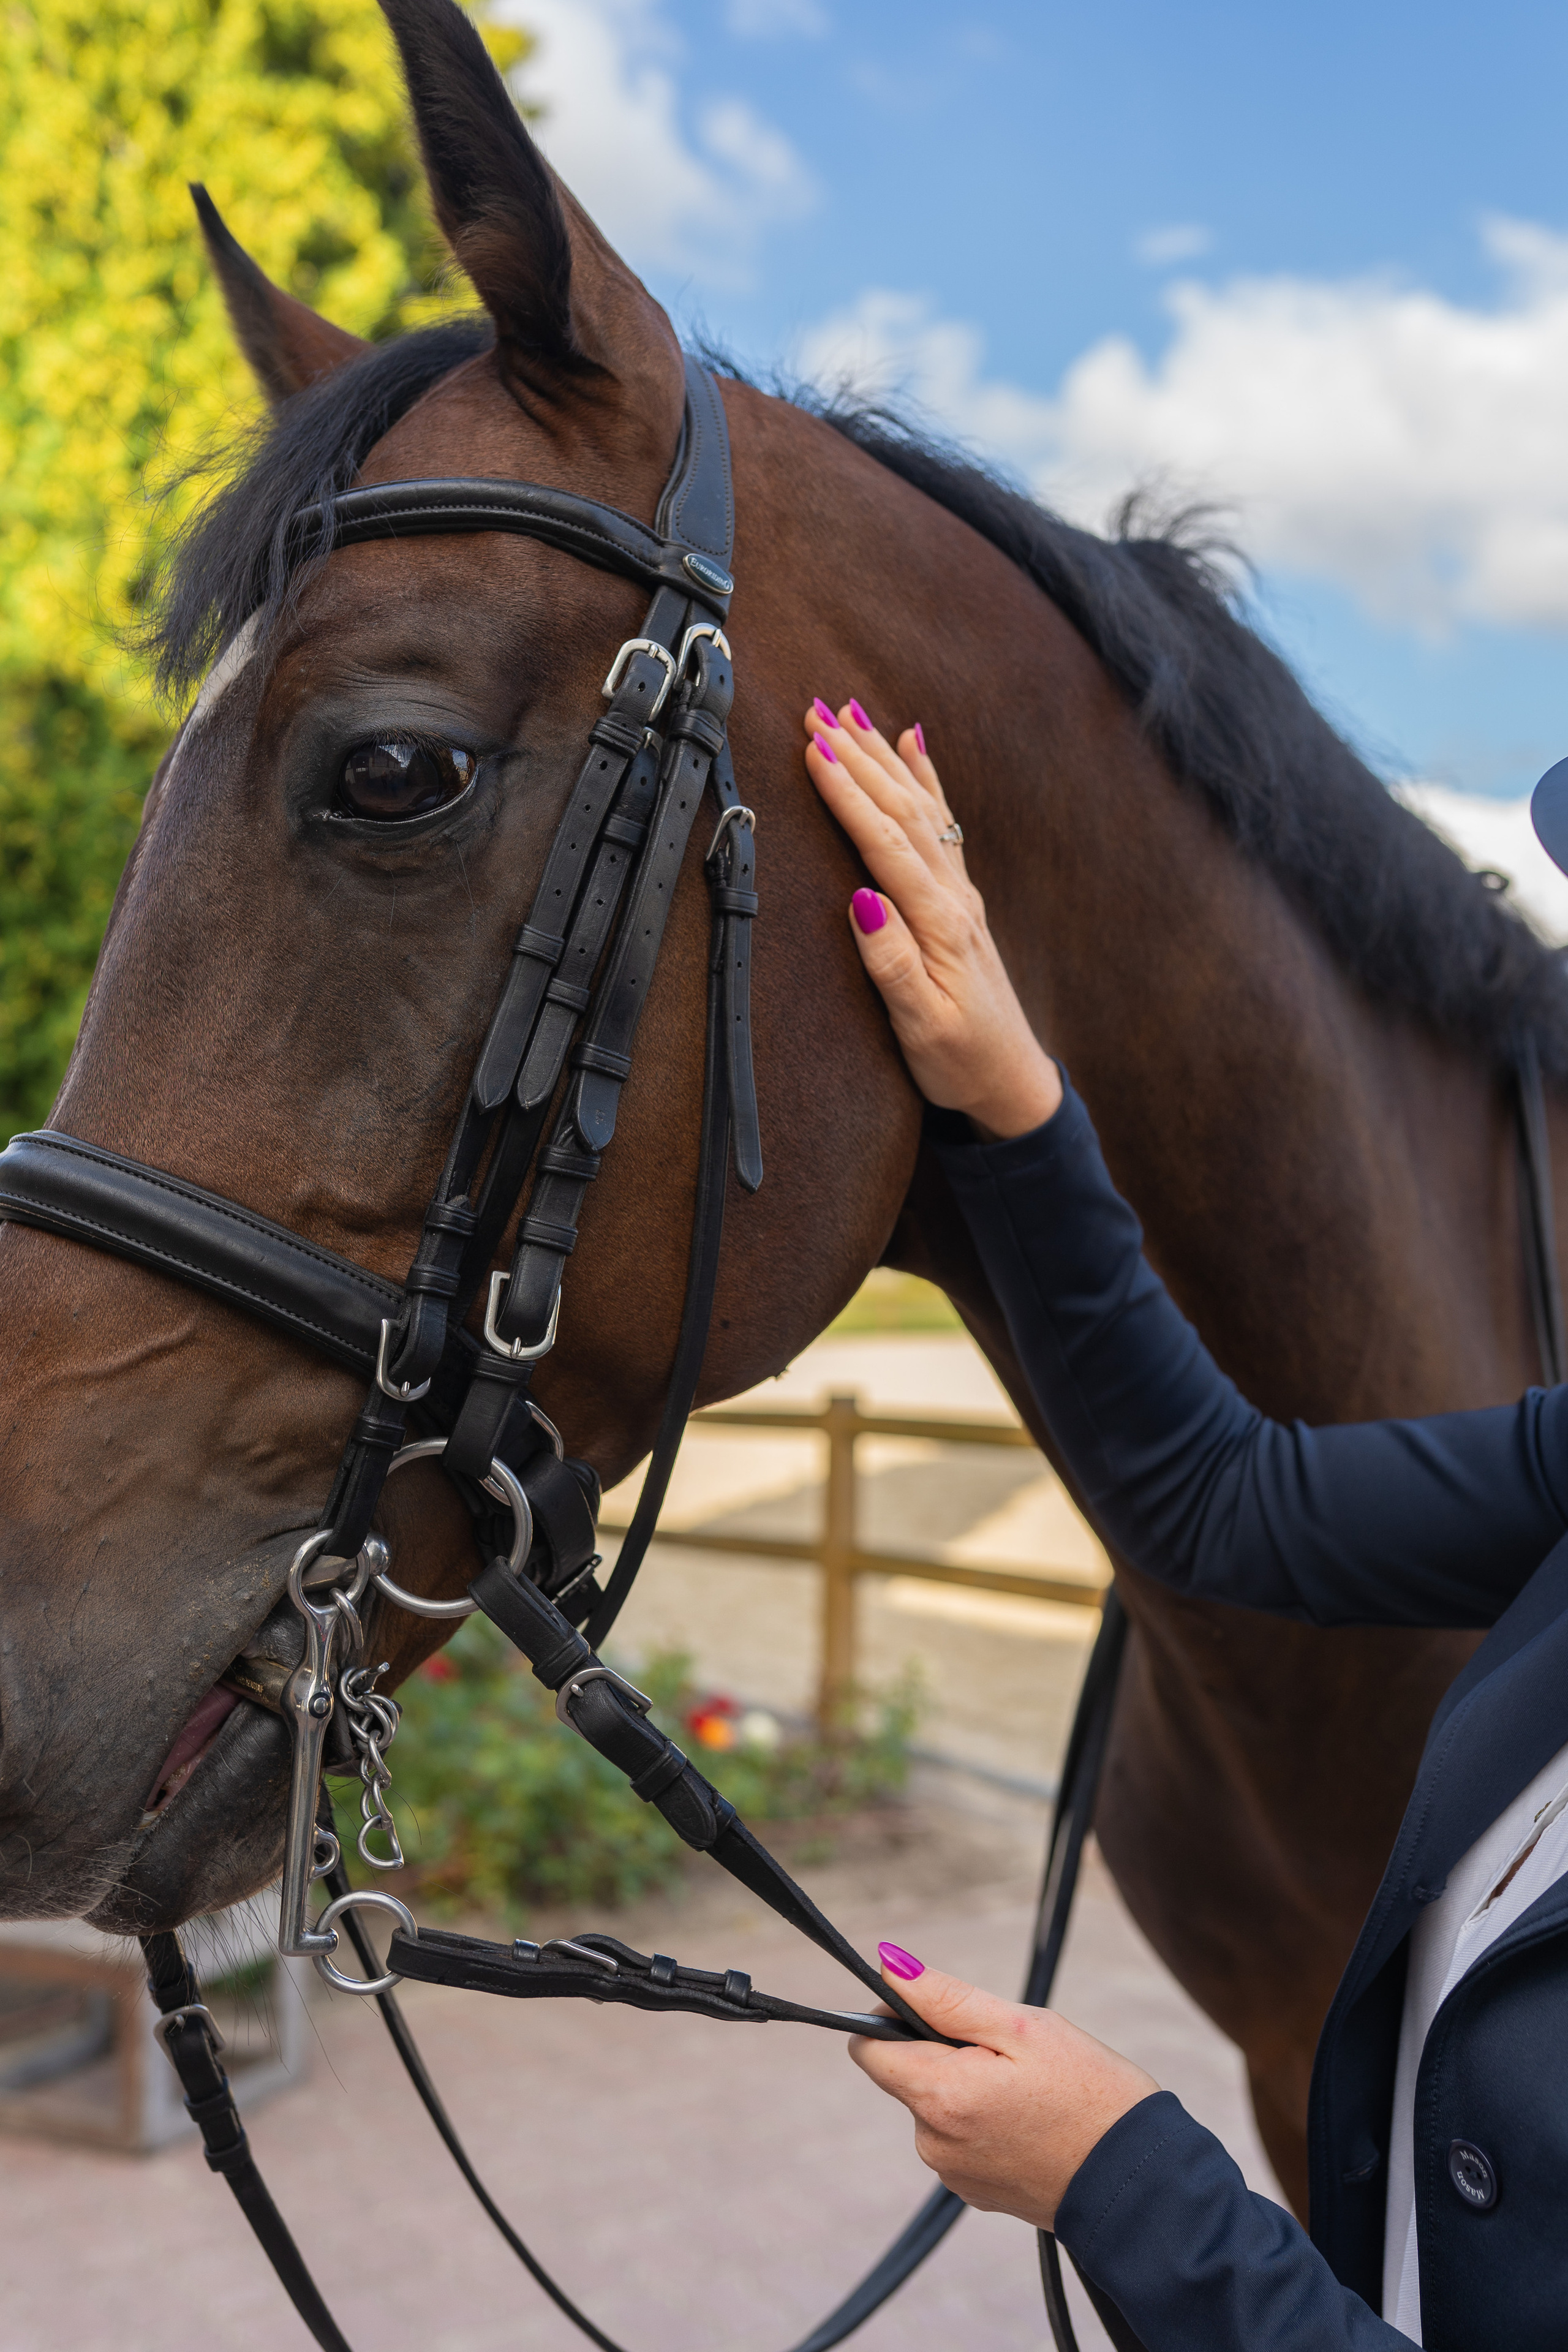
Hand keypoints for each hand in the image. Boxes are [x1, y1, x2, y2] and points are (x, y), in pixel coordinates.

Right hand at [803, 700, 1060, 1139]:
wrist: (1011, 1079)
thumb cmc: (961, 1059)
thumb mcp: (921, 1025)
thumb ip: (891, 962)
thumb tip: (863, 900)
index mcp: (938, 922)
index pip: (886, 843)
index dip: (848, 794)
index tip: (812, 750)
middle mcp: (953, 896)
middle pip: (902, 809)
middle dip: (858, 756)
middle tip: (815, 711)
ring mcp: (960, 893)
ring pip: (920, 805)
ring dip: (884, 756)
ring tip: (850, 710)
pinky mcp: (961, 899)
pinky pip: (942, 821)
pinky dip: (927, 776)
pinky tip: (915, 742)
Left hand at [850, 1946, 1156, 2230]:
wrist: (1139, 2183)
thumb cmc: (1091, 2095)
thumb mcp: (1023, 2027)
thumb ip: (947, 1997)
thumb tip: (889, 1966)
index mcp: (940, 2097)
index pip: (869, 2048)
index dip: (892, 2016)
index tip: (938, 2009)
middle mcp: (934, 2143)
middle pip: (906, 2075)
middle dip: (943, 2051)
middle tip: (1008, 2052)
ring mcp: (954, 2173)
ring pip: (936, 2106)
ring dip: (967, 2085)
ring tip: (1029, 2088)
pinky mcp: (976, 2193)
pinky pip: (960, 2139)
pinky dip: (984, 2120)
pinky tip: (1032, 2120)